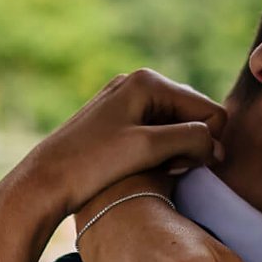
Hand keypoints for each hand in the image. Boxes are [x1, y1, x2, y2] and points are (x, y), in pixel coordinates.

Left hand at [8, 70, 226, 220]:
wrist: (44, 181)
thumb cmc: (93, 164)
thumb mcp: (149, 148)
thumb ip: (192, 139)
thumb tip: (217, 146)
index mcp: (148, 81)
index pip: (209, 112)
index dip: (206, 143)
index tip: (182, 166)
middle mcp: (139, 82)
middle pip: (194, 116)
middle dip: (190, 145)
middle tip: (168, 169)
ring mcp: (126, 99)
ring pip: (177, 126)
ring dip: (175, 150)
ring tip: (154, 168)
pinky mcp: (117, 118)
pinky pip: (157, 132)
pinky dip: (159, 151)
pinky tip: (141, 165)